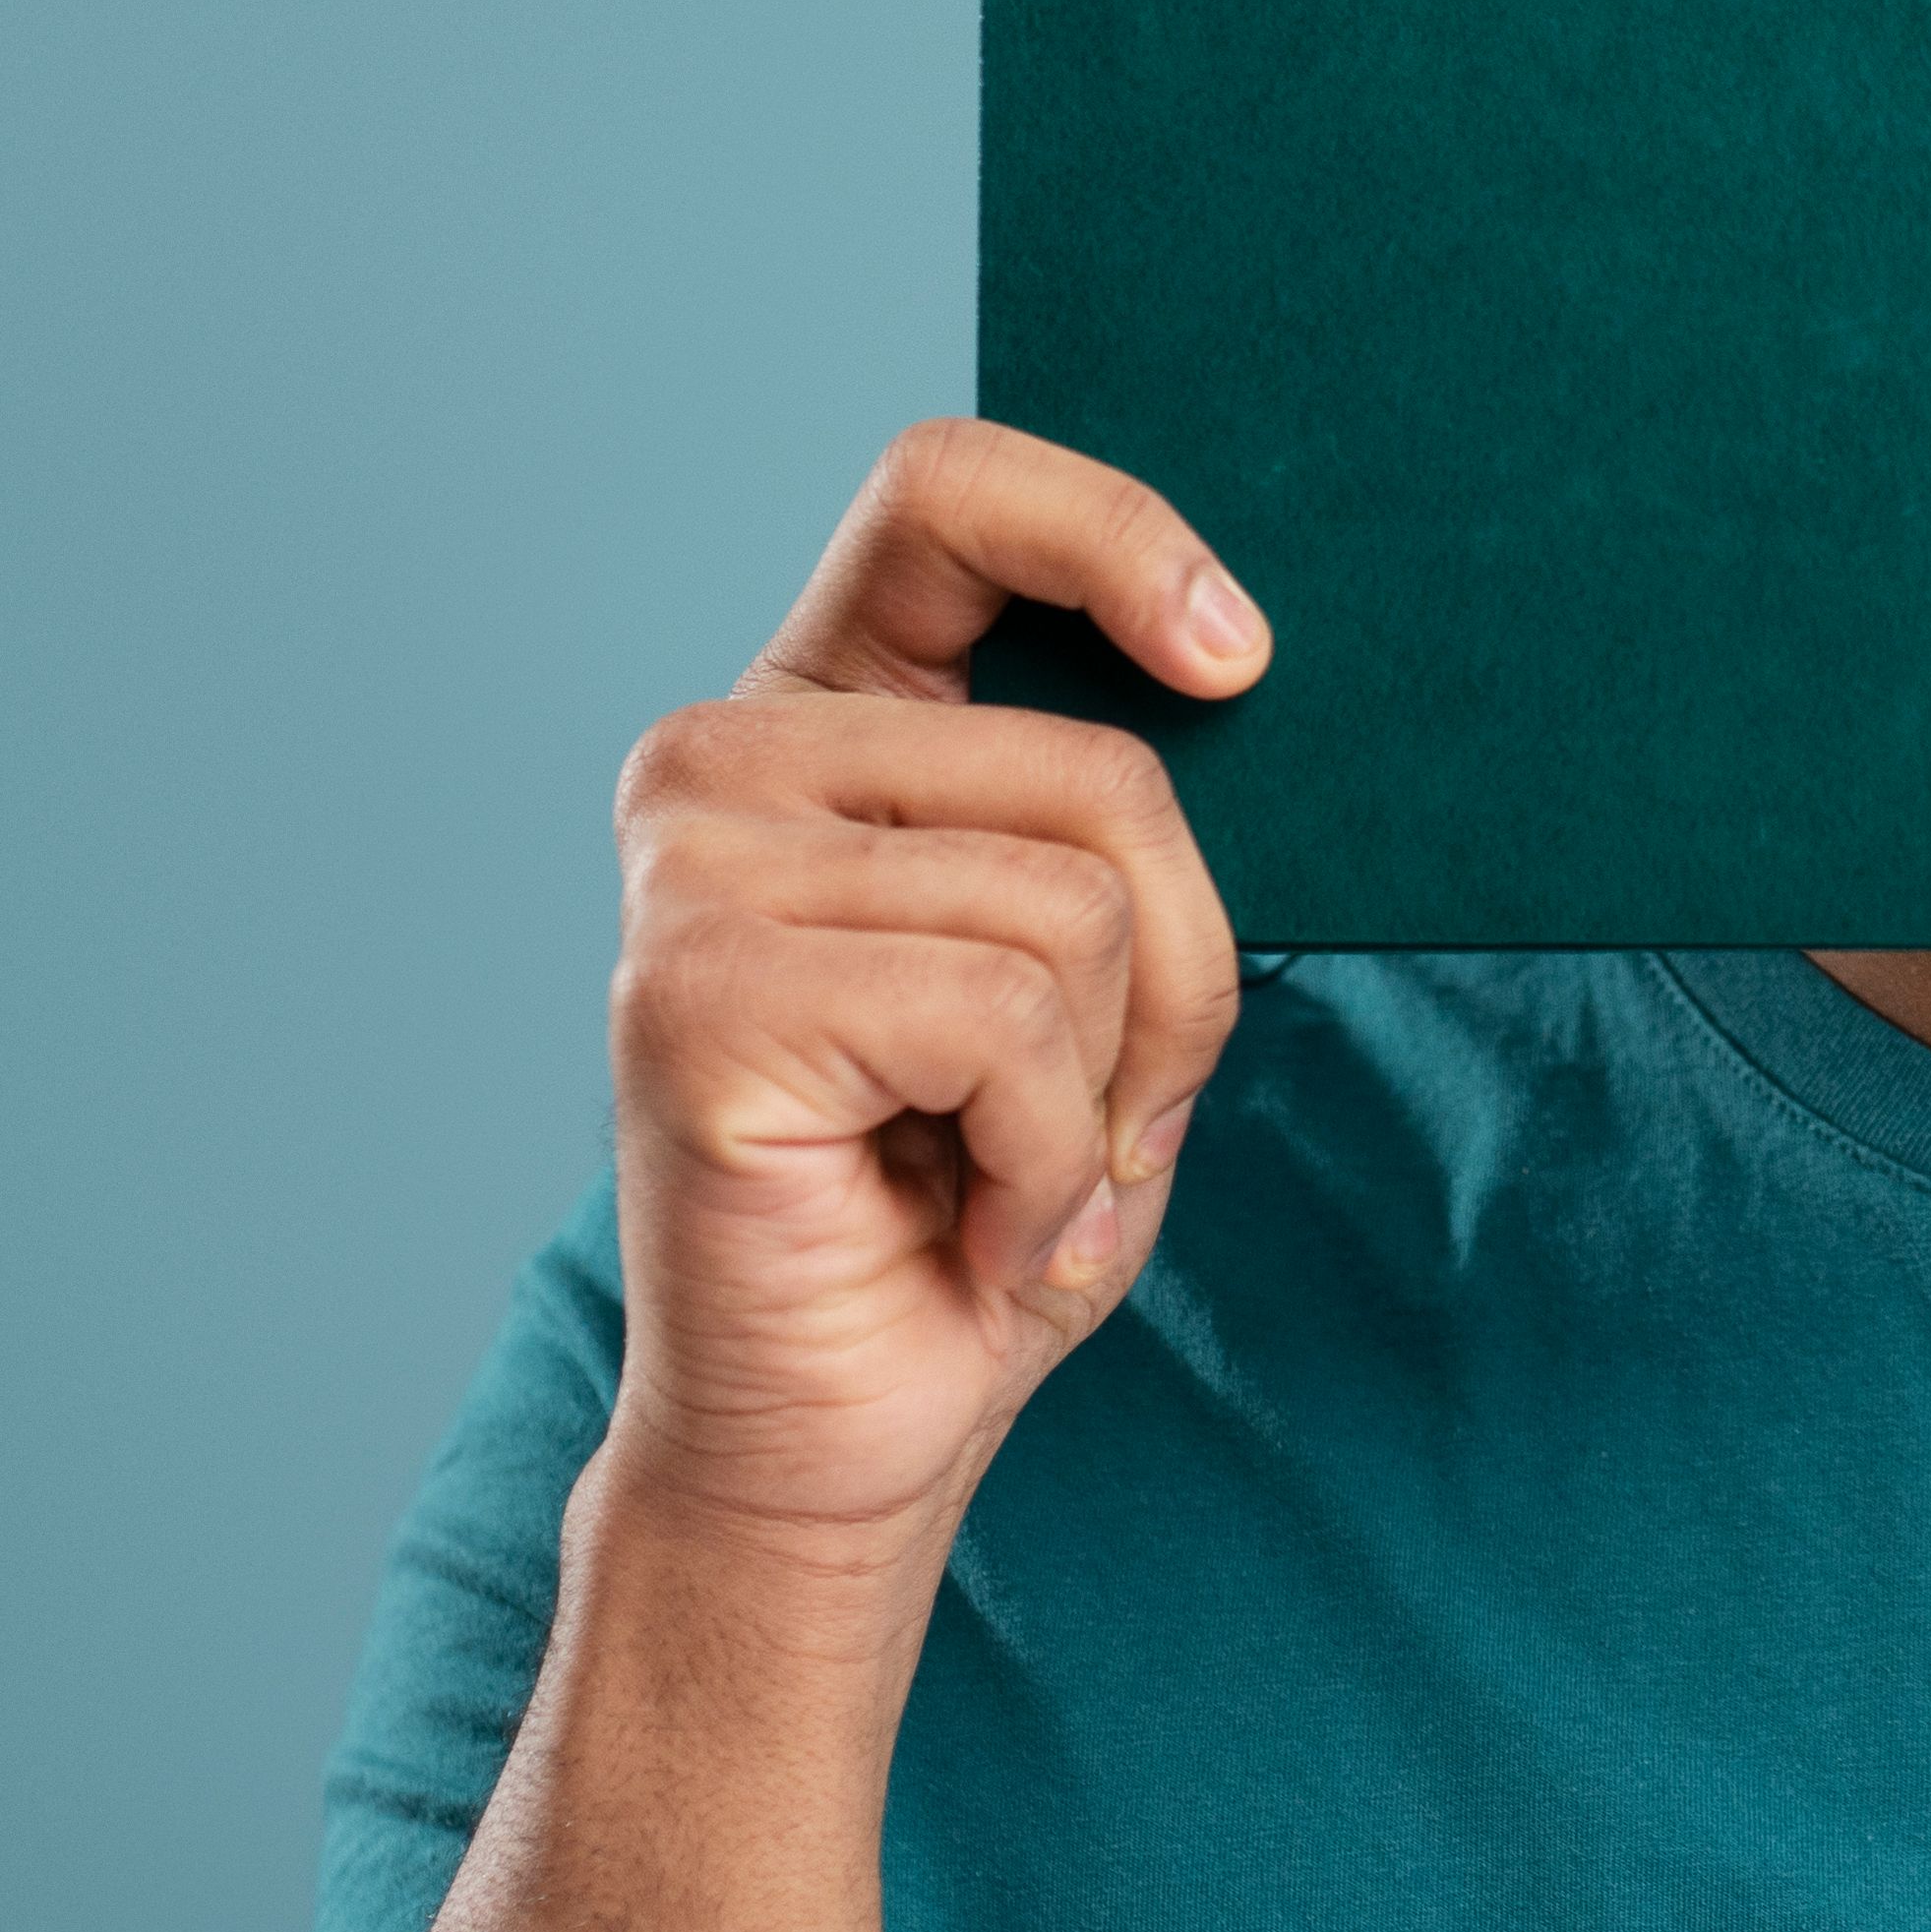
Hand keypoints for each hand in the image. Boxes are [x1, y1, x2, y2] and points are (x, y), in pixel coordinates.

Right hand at [594, 419, 1260, 1588]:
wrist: (845, 1441)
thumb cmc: (979, 1208)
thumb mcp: (1100, 977)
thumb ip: (1120, 820)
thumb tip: (1237, 662)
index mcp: (823, 714)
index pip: (946, 491)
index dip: (1111, 533)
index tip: (1239, 655)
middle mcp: (724, 760)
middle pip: (1103, 769)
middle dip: (1178, 978)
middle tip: (1098, 1122)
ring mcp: (691, 867)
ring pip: (1077, 901)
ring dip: (1106, 1090)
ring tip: (1011, 1181)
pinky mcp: (696, 991)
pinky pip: (1008, 1018)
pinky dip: (1047, 1161)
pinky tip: (968, 1228)